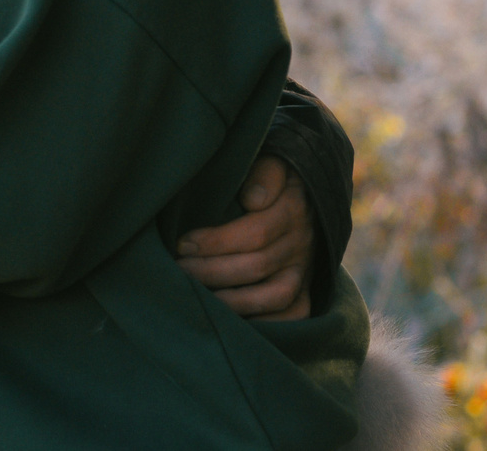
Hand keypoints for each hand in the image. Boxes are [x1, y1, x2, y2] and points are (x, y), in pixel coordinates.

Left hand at [175, 154, 312, 319]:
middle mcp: (302, 244)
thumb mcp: (274, 162)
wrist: (308, 197)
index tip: (181, 244)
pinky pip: (293, 317)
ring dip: (233, 301)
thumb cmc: (273, 179)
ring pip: (274, 296)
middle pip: (257, 266)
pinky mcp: (305, 292)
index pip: (256, 232)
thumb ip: (264, 174)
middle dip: (212, 271)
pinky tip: (231, 322)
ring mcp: (305, 272)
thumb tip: (251, 198)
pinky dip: (265, 324)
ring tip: (199, 298)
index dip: (216, 241)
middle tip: (178, 271)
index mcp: (293, 209)